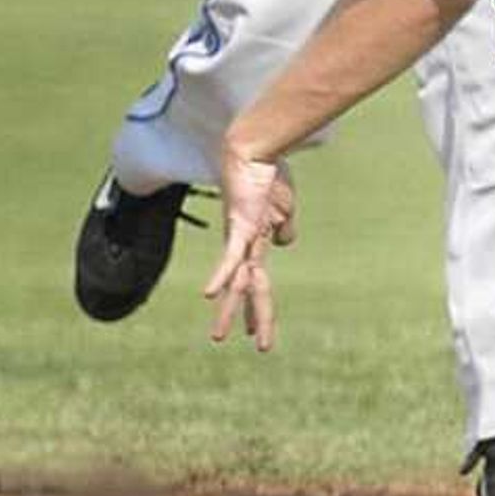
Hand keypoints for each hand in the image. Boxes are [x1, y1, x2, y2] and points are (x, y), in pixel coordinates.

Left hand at [203, 142, 296, 350]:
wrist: (254, 149)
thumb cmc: (268, 172)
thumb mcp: (285, 205)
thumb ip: (285, 226)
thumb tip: (285, 244)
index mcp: (256, 242)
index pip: (258, 282)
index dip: (258, 308)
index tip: (254, 334)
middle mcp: (245, 244)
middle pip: (250, 288)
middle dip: (253, 318)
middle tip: (258, 346)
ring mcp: (241, 237)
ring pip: (237, 281)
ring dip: (229, 310)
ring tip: (218, 337)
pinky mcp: (239, 225)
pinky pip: (230, 256)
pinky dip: (221, 276)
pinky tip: (208, 294)